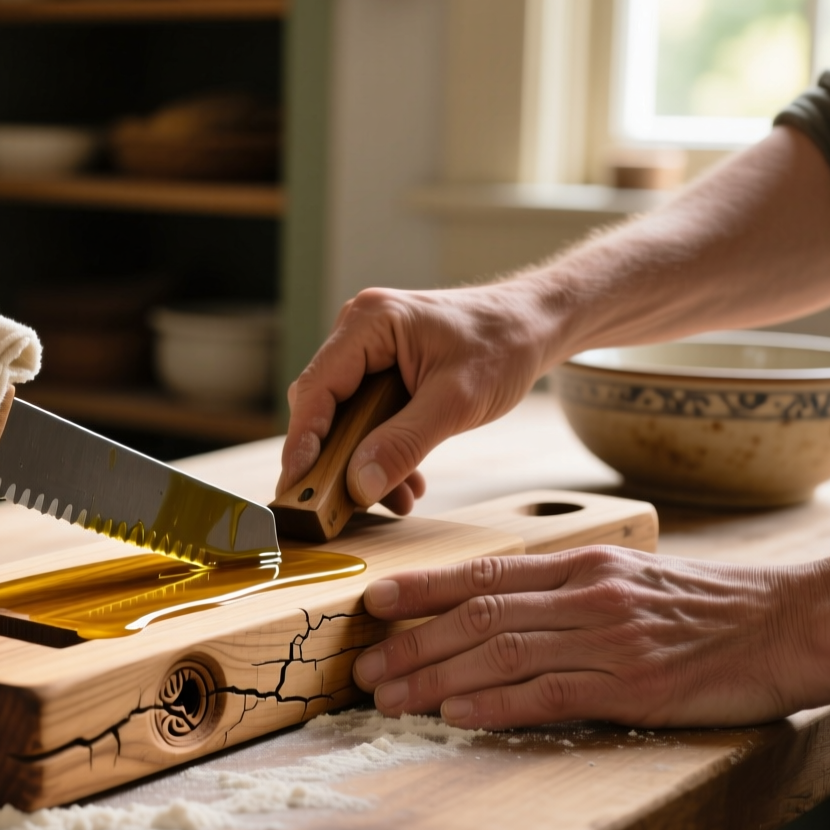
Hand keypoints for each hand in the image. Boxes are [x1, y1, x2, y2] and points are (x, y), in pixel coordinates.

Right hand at [277, 285, 559, 512]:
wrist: (534, 325)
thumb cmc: (502, 345)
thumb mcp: (457, 401)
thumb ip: (405, 443)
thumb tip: (360, 484)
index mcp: (369, 323)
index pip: (317, 388)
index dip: (302, 441)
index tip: (295, 486)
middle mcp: (359, 331)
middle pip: (323, 405)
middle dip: (336, 459)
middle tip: (339, 506)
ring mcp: (369, 350)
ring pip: (345, 418)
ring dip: (364, 462)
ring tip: (396, 499)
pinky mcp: (383, 369)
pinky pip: (367, 417)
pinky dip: (383, 451)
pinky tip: (408, 482)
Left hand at [349, 547, 825, 729]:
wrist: (795, 622)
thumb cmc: (714, 606)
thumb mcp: (636, 576)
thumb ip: (574, 589)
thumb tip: (509, 608)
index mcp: (585, 565)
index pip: (486, 573)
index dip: (423, 588)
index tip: (375, 603)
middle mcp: (588, 595)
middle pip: (478, 616)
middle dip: (413, 643)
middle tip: (364, 669)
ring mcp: (611, 639)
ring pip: (501, 653)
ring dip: (436, 677)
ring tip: (391, 697)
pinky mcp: (635, 685)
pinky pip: (549, 694)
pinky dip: (495, 704)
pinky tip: (456, 715)